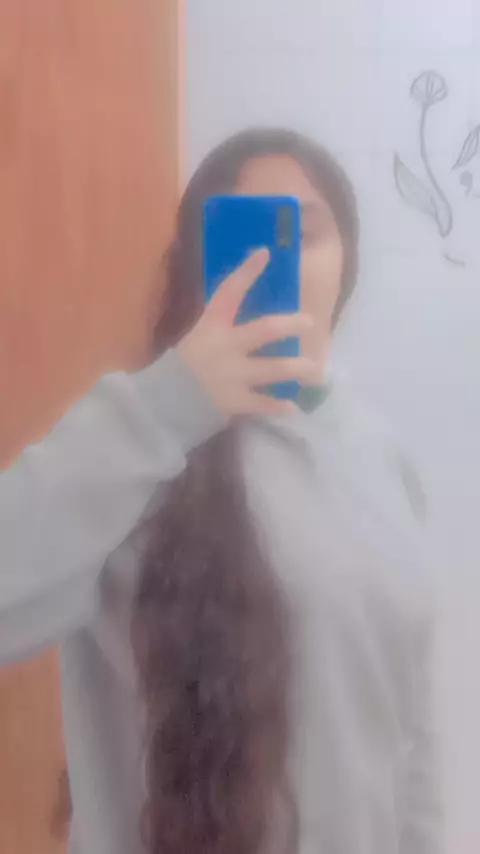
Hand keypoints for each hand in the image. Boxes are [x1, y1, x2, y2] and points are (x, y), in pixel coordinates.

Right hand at [177, 250, 315, 416]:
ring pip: (270, 369)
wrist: (167, 400)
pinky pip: (262, 404)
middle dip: (288, 325)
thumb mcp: (200, 334)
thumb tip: (250, 300)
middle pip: (262, 330)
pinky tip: (294, 407)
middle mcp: (224, 347)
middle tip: (309, 321)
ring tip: (314, 369)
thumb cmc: (188, 362)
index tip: (265, 253)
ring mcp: (230, 375)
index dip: (246, 272)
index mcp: (212, 326)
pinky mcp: (233, 401)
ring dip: (294, 368)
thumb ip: (224, 321)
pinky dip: (278, 406)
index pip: (229, 292)